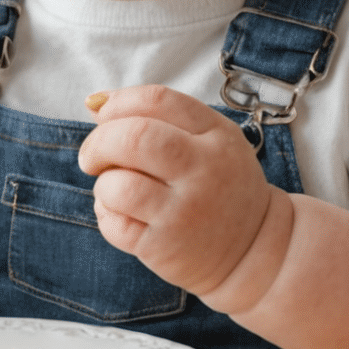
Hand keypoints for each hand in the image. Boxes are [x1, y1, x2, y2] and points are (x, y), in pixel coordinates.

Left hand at [76, 85, 285, 297]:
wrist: (255, 248)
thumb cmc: (221, 184)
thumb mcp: (211, 138)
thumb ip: (159, 114)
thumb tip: (94, 102)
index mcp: (216, 135)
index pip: (157, 100)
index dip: (118, 103)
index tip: (103, 117)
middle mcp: (203, 171)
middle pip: (134, 137)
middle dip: (98, 142)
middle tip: (92, 156)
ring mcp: (185, 212)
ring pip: (117, 185)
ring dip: (103, 184)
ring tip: (114, 190)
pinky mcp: (165, 248)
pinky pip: (114, 225)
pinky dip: (106, 215)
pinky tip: (123, 214)